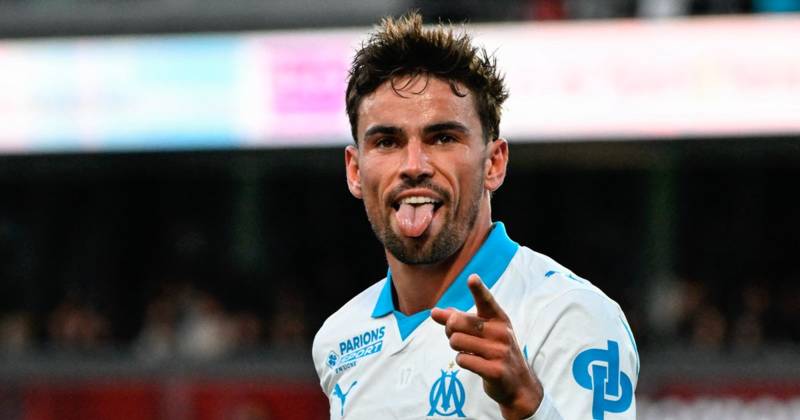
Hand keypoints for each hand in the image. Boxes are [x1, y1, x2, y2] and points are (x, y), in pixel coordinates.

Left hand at [431, 274, 542, 419]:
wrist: (517, 383)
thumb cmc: (494, 351)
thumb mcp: (481, 332)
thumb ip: (457, 319)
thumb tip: (433, 312)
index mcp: (499, 318)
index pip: (486, 301)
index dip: (478, 289)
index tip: (472, 278)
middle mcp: (501, 332)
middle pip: (457, 322)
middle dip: (450, 331)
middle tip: (458, 338)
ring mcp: (500, 351)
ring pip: (456, 341)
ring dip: (456, 348)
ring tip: (469, 352)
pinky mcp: (495, 370)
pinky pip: (462, 359)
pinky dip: (462, 361)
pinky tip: (474, 363)